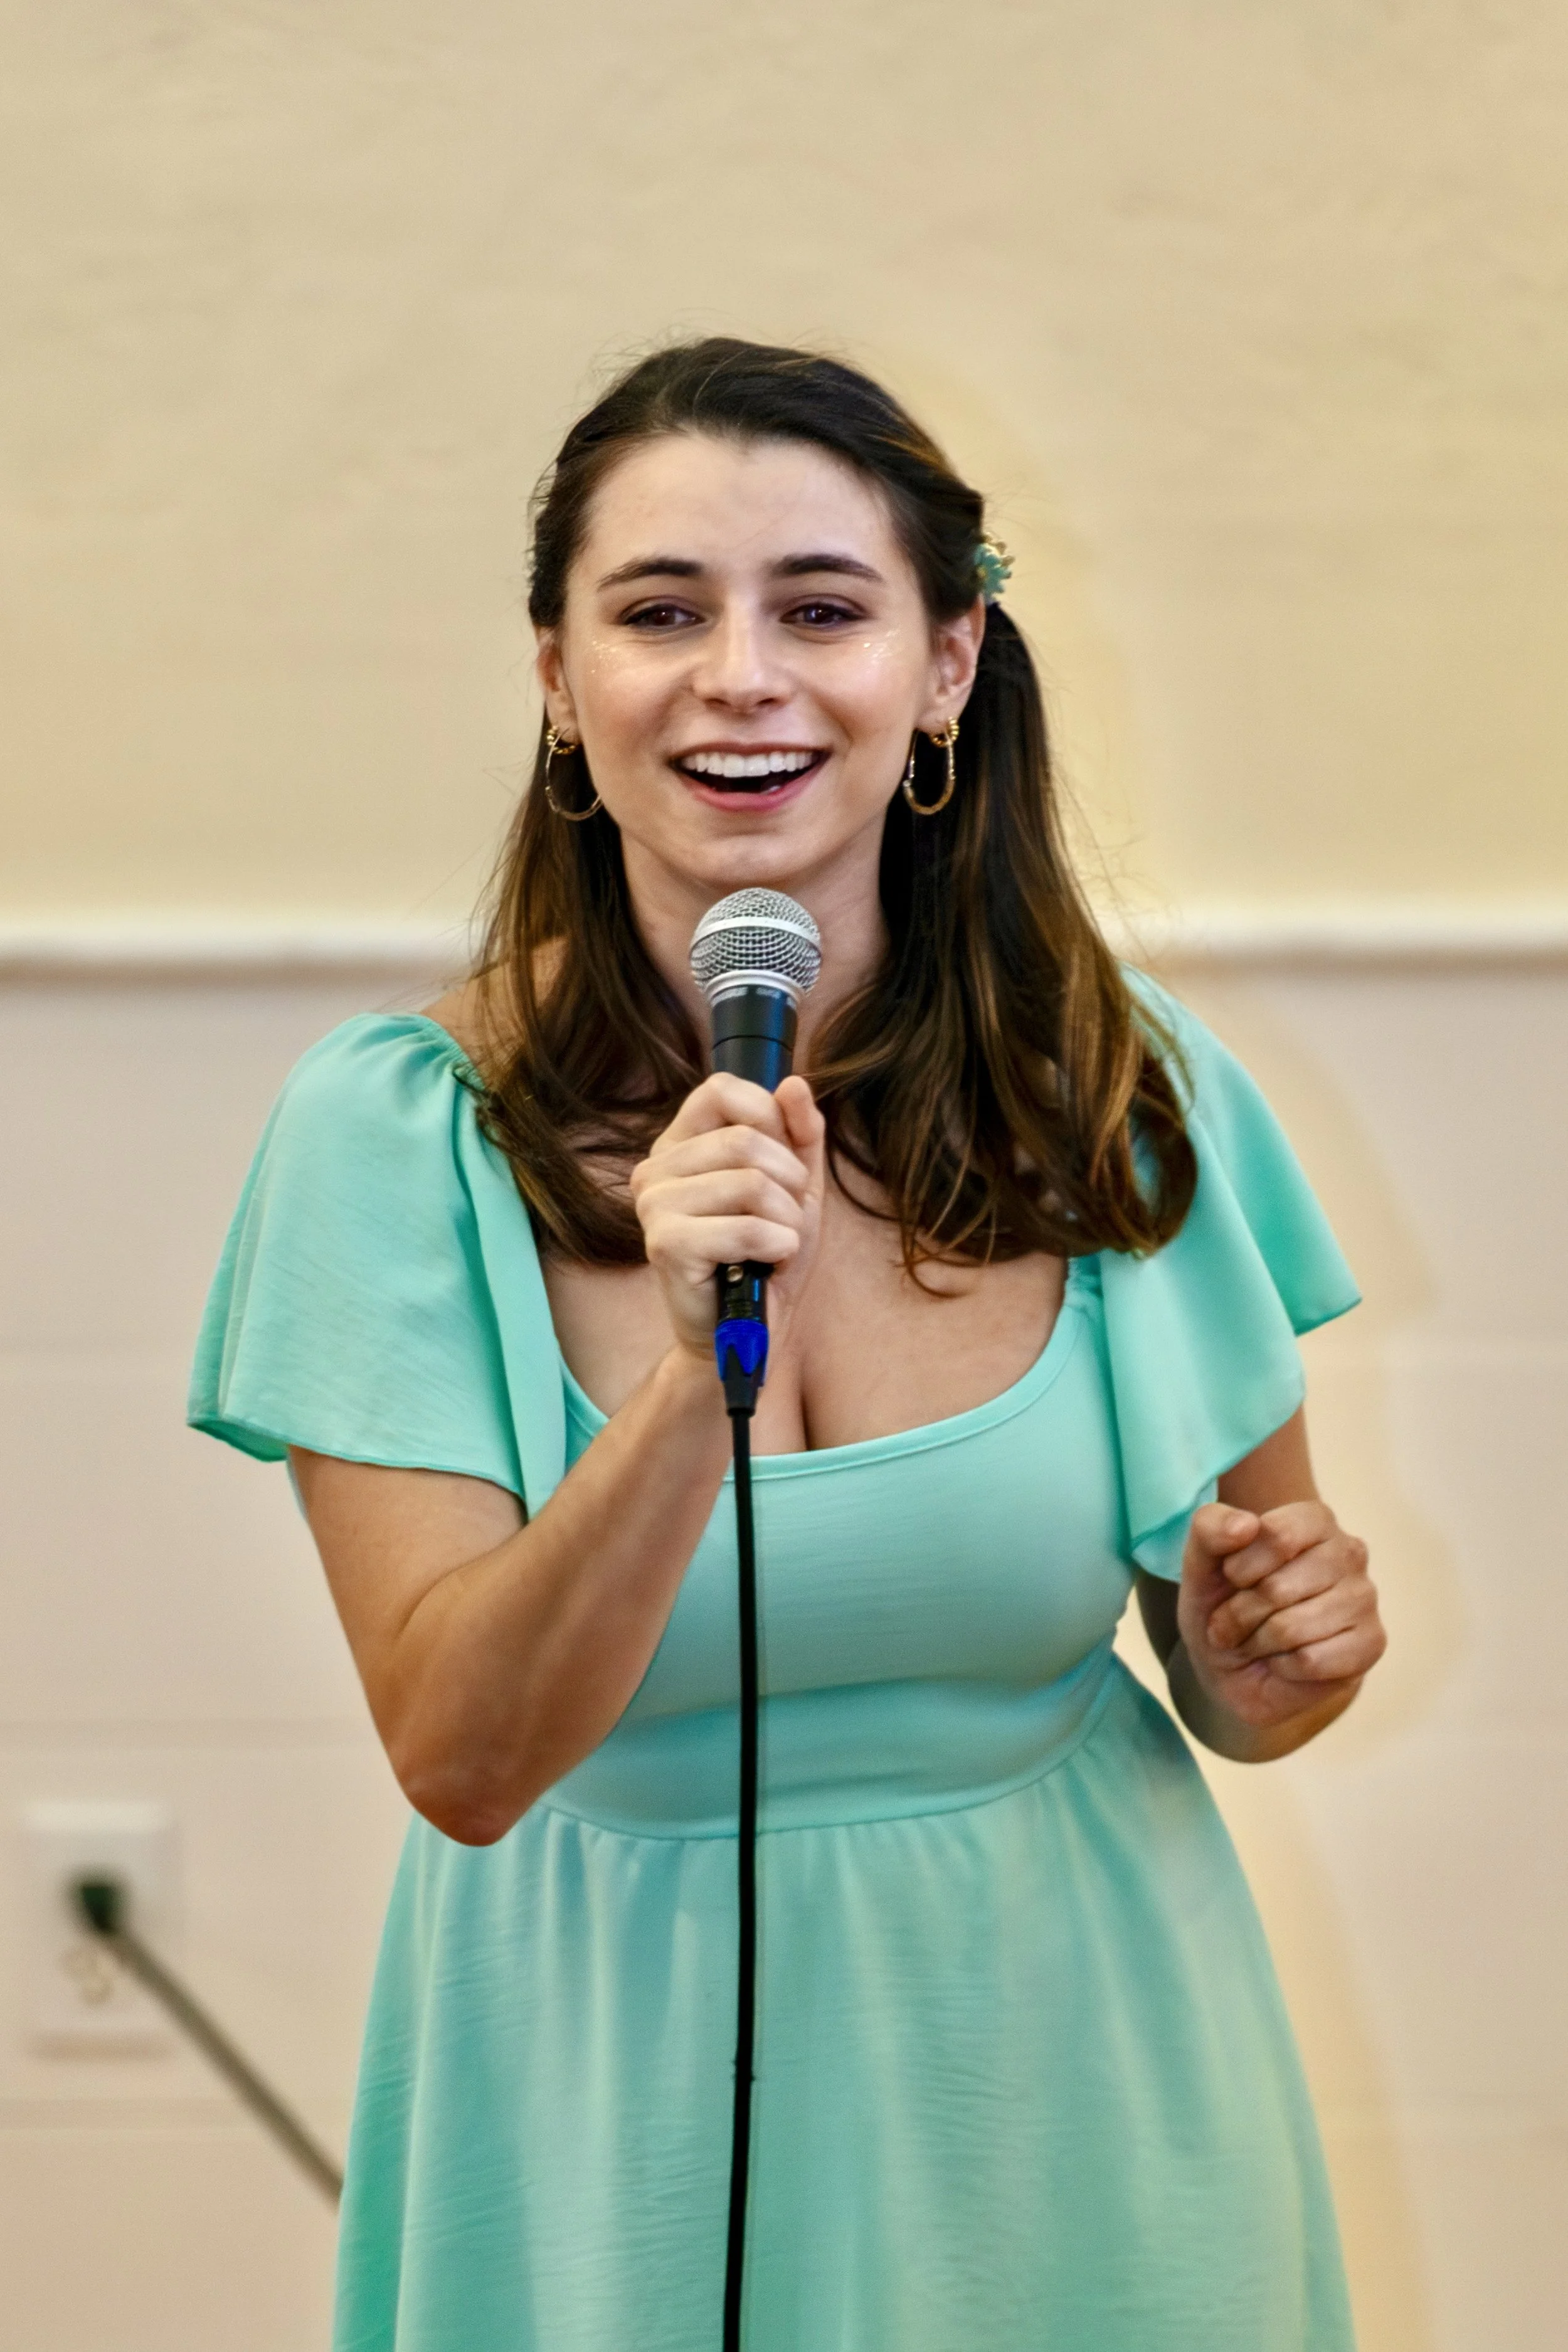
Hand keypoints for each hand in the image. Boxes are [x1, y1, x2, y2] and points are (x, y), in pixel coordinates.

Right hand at [629, 1072, 825, 1364]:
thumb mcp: (796, 1185)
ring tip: (776, 1243)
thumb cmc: (767, 1253)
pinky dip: (775, 1244)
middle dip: (788, 1182)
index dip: (769, 1118)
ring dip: (786, 1220)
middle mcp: (656, 1168)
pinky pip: (744, 1227)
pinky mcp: (664, 1244)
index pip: (721, 1090)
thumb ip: (800, 1133)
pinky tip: (769, 1260)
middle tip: (784, 1218)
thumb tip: (793, 1084)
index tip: (784, 1163)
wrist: (751, 1328)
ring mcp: (654, 1205)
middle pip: (744, 1139)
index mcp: (680, 1144)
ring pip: (749, 1182)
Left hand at [1176, 1500, 1385, 1734]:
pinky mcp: (1371, 1644)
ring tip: (1259, 1640)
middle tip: (1237, 1621)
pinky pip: (1310, 1661)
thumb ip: (1210, 1528)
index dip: (1239, 1568)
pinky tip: (1287, 1661)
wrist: (1237, 1665)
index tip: (1232, 1579)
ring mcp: (1365, 1599)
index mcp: (1314, 1519)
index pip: (1276, 1535)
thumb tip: (1246, 1525)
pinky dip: (1283, 1667)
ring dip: (1258, 1642)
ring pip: (1291, 1628)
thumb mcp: (1202, 1561)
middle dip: (1241, 1613)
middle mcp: (1349, 1552)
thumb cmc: (1225, 1602)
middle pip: (1277, 1588)